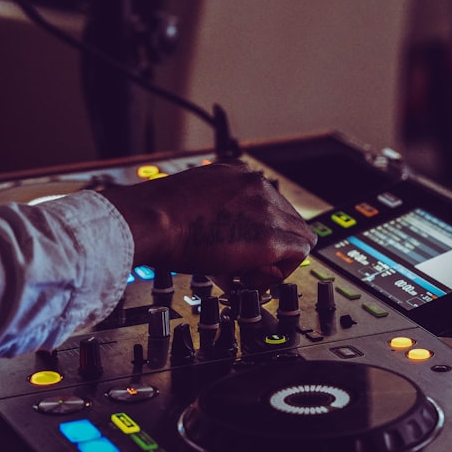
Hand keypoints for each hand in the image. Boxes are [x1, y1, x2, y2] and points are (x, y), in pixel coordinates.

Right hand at [108, 160, 316, 289]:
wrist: (153, 221)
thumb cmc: (160, 215)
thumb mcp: (196, 199)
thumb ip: (219, 212)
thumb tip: (230, 238)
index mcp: (238, 174)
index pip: (270, 204)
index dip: (262, 232)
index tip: (245, 247)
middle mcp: (258, 186)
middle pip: (289, 220)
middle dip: (273, 247)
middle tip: (246, 265)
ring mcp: (267, 209)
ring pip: (298, 237)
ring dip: (276, 259)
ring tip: (244, 272)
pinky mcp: (271, 237)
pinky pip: (297, 255)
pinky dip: (279, 271)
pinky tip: (250, 277)